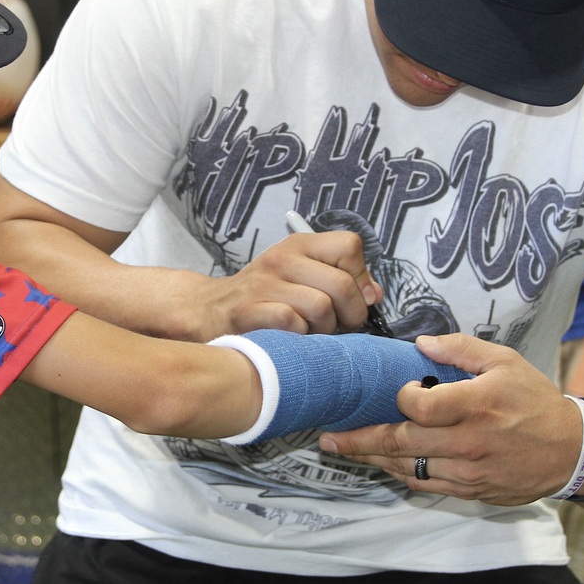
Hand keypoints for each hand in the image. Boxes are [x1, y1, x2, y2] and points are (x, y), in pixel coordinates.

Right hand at [204, 228, 382, 336]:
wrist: (209, 310)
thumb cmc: (265, 297)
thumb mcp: (302, 276)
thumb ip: (341, 281)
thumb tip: (374, 294)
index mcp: (299, 245)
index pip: (350, 246)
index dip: (361, 277)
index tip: (355, 297)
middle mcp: (282, 259)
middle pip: (341, 284)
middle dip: (350, 314)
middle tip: (340, 326)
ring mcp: (264, 284)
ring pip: (321, 307)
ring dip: (323, 330)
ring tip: (312, 333)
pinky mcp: (248, 311)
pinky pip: (293, 324)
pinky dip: (299, 338)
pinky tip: (292, 339)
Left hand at [316, 333, 579, 503]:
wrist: (570, 452)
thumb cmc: (536, 401)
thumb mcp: (505, 361)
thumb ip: (460, 349)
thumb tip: (421, 343)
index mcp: (475, 405)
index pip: (417, 405)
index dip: (398, 397)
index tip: (395, 390)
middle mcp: (467, 442)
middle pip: (400, 442)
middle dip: (358, 439)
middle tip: (328, 436)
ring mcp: (466, 472)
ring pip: (406, 467)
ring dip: (372, 459)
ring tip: (344, 449)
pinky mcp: (469, 491)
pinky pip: (423, 484)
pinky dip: (399, 473)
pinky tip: (383, 463)